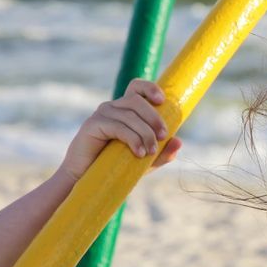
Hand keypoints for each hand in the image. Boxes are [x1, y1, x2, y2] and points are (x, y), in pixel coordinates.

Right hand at [58, 79, 181, 182]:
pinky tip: (139, 153)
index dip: (150, 88)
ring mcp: (102, 114)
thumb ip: (163, 153)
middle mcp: (113, 107)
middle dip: (154, 117)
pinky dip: (132, 139)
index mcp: (126, 109)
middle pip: (137, 100)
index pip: (137, 87)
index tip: (163, 100)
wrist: (87, 178)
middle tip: (163, 137)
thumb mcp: (146, 161)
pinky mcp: (92, 125)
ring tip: (150, 152)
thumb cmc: (117, 166)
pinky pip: (118, 126)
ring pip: (130, 115)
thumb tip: (179, 142)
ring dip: (145, 133)